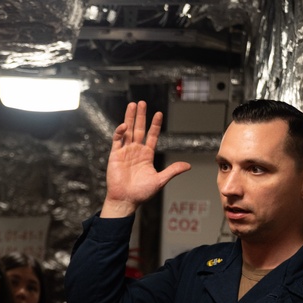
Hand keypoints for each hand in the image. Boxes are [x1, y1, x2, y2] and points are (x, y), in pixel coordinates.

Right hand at [101, 101, 191, 218]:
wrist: (126, 200)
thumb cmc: (141, 193)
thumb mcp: (160, 180)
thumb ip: (172, 171)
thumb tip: (188, 166)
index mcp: (146, 155)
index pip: (152, 136)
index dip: (155, 125)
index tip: (158, 113)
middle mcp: (136, 151)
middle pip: (138, 129)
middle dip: (140, 116)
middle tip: (142, 103)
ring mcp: (125, 152)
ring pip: (127, 131)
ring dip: (129, 118)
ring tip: (132, 105)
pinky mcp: (115, 155)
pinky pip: (117, 140)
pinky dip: (120, 132)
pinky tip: (124, 125)